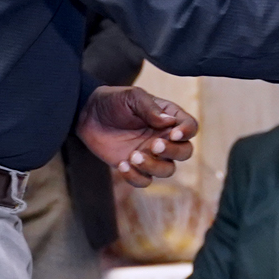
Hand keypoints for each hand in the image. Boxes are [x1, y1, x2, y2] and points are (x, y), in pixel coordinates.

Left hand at [76, 85, 197, 187]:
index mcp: (168, 118)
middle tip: (154, 145)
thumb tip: (169, 122)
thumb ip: (150, 108)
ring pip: (167, 170)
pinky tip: (122, 165)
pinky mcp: (135, 167)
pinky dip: (136, 177)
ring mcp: (150, 154)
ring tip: (133, 156)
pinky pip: (144, 181)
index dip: (187, 132)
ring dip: (154, 166)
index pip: (190, 127)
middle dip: (173, 152)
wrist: (88, 115)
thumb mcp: (132, 97)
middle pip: (185, 152)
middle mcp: (164, 137)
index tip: (173, 134)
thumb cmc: (114, 101)